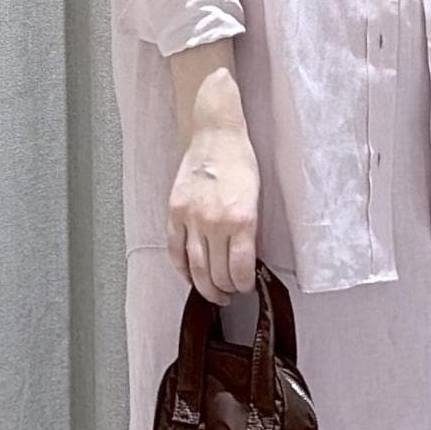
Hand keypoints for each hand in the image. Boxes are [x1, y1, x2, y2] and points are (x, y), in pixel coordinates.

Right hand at [167, 120, 259, 303]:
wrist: (215, 135)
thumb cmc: (240, 162)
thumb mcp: (255, 199)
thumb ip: (249, 232)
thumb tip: (245, 261)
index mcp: (241, 219)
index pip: (240, 269)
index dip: (243, 285)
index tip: (245, 287)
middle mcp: (215, 222)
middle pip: (217, 273)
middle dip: (225, 290)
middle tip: (229, 294)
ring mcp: (191, 218)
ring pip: (195, 268)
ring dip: (205, 286)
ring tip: (212, 293)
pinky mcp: (174, 213)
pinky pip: (175, 250)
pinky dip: (182, 269)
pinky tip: (190, 277)